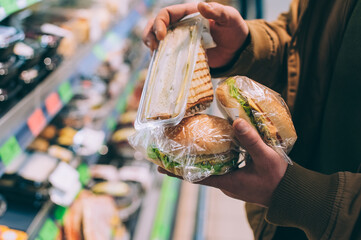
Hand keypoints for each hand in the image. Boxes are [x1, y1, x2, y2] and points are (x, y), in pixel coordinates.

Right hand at [143, 2, 248, 67]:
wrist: (237, 50)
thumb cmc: (234, 30)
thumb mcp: (230, 18)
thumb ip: (218, 11)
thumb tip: (201, 5)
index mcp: (188, 13)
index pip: (167, 13)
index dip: (159, 22)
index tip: (161, 35)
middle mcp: (180, 25)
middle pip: (156, 25)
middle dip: (149, 34)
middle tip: (153, 46)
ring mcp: (179, 40)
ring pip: (157, 40)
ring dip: (151, 45)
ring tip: (154, 54)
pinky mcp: (181, 54)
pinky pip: (166, 55)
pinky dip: (160, 58)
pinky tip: (161, 64)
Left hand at [158, 118, 287, 206]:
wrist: (290, 193)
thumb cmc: (278, 179)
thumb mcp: (266, 157)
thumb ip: (252, 140)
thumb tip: (236, 122)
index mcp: (229, 182)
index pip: (197, 178)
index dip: (178, 173)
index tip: (161, 168)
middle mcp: (226, 185)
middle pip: (199, 174)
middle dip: (184, 164)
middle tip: (170, 152)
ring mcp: (232, 183)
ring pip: (210, 171)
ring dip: (199, 161)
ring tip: (187, 147)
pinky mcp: (238, 179)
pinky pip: (221, 169)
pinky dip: (213, 160)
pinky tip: (213, 148)